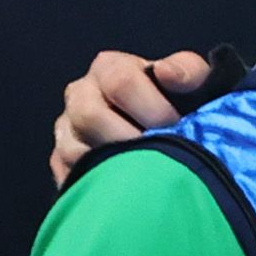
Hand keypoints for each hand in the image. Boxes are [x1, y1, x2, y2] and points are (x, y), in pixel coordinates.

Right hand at [52, 49, 214, 185]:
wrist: (169, 133)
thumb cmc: (178, 103)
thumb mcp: (192, 81)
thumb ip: (187, 70)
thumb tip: (166, 72)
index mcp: (110, 68)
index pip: (121, 81)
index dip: (153, 107)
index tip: (177, 125)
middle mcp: (81, 95)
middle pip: (91, 115)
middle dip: (133, 140)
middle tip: (164, 155)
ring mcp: (67, 130)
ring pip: (77, 150)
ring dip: (118, 165)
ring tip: (149, 173)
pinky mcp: (63, 162)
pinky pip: (73, 175)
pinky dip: (101, 183)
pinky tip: (129, 187)